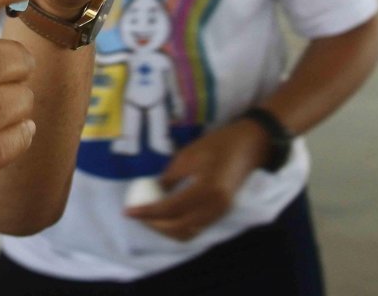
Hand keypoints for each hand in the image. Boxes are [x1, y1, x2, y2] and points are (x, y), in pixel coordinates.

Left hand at [125, 121, 266, 241]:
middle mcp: (215, 207)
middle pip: (178, 227)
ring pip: (188, 233)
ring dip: (166, 229)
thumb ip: (170, 176)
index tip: (128, 211)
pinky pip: (196, 228)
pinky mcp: (221, 213)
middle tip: (136, 215)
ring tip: (149, 217)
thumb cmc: (219, 144)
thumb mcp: (189, 154)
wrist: (250, 145)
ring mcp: (220, 212)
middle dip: (153, 224)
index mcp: (207, 190)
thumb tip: (154, 191)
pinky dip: (178, 226)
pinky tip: (166, 216)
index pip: (170, 208)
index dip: (147, 212)